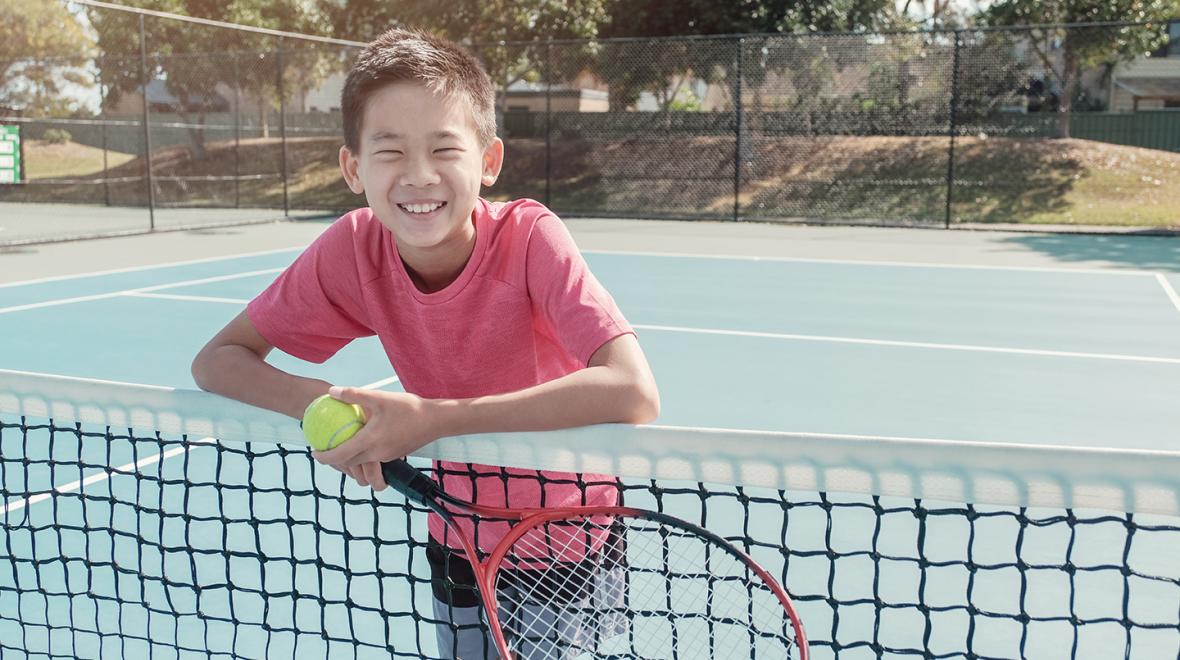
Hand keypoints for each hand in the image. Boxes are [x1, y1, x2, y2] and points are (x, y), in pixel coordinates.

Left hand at [312, 386, 436, 490]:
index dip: (324, 457)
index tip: (314, 452)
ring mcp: (386, 457)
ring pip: (361, 465)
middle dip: (334, 460)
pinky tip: (363, 442)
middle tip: (324, 448)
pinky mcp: (394, 455)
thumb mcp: (379, 398)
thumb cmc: (409, 408)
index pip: (340, 456)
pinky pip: (373, 461)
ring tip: (342, 447)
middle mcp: (376, 454)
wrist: (436, 420)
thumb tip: (332, 392)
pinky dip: (363, 457)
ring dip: (349, 461)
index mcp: (370, 442)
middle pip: (349, 464)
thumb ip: (354, 395)